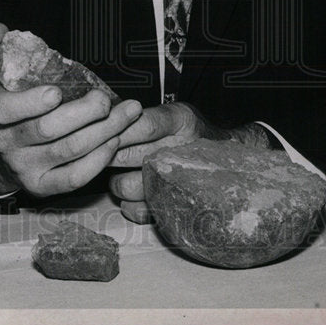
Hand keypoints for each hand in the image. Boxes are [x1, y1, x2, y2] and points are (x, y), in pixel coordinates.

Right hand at [0, 22, 141, 198]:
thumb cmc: (7, 103)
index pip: (5, 110)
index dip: (31, 103)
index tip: (56, 92)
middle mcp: (7, 143)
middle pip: (47, 130)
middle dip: (84, 113)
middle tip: (106, 99)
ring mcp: (25, 167)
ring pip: (68, 151)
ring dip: (103, 132)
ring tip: (128, 113)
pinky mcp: (43, 185)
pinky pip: (74, 178)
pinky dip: (98, 161)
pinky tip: (115, 140)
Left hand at [108, 102, 271, 222]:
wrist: (229, 158)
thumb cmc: (192, 133)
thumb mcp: (175, 113)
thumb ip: (144, 116)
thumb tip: (102, 120)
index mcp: (181, 121)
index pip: (140, 125)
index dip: (115, 130)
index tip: (98, 133)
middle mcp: (181, 150)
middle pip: (127, 155)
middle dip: (107, 155)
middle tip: (96, 154)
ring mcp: (178, 181)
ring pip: (127, 185)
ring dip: (115, 182)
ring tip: (118, 175)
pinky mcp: (175, 207)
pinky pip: (139, 210)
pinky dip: (129, 206)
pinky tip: (133, 196)